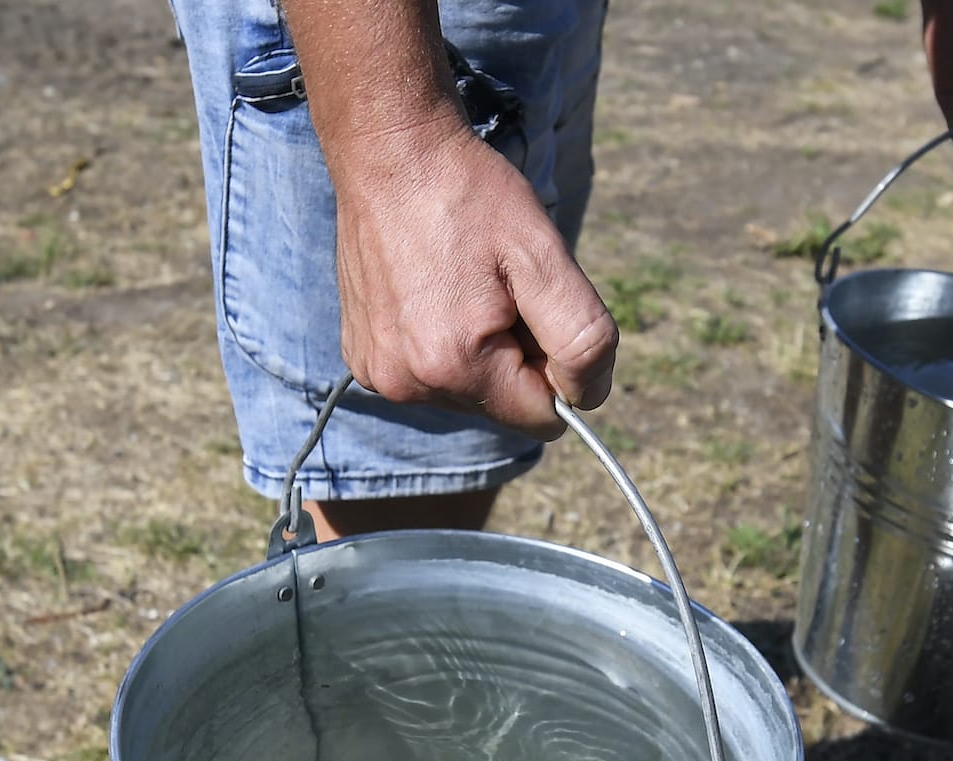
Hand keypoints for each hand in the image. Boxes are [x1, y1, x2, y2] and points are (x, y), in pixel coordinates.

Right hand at [328, 112, 616, 440]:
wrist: (392, 151)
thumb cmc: (472, 196)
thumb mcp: (546, 257)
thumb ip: (583, 339)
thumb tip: (589, 397)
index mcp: (453, 366)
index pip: (542, 416)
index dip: (557, 367)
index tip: (534, 307)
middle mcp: (407, 383)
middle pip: (503, 404)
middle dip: (518, 354)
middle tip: (497, 285)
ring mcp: (378, 372)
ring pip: (469, 390)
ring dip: (482, 347)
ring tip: (463, 282)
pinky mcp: (362, 356)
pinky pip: (430, 372)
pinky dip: (444, 339)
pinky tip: (434, 288)